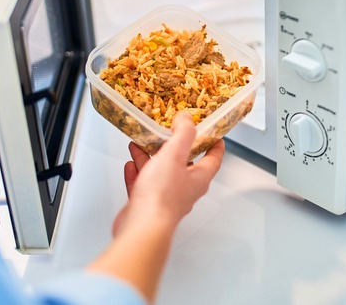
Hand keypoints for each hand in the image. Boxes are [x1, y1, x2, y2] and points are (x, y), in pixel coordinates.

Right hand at [88, 112, 223, 301]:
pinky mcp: (147, 205)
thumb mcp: (174, 155)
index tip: (214, 133)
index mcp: (198, 179)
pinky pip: (143, 185)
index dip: (215, 144)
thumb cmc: (161, 197)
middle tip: (168, 133)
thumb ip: (182, 134)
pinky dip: (137, 173)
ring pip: (160, 172)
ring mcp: (165, 198)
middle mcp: (184, 189)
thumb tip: (187, 119)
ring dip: (150, 157)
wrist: (142, 227)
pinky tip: (130, 165)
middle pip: (183, 164)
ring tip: (141, 144)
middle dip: (174, 147)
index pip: (213, 159)